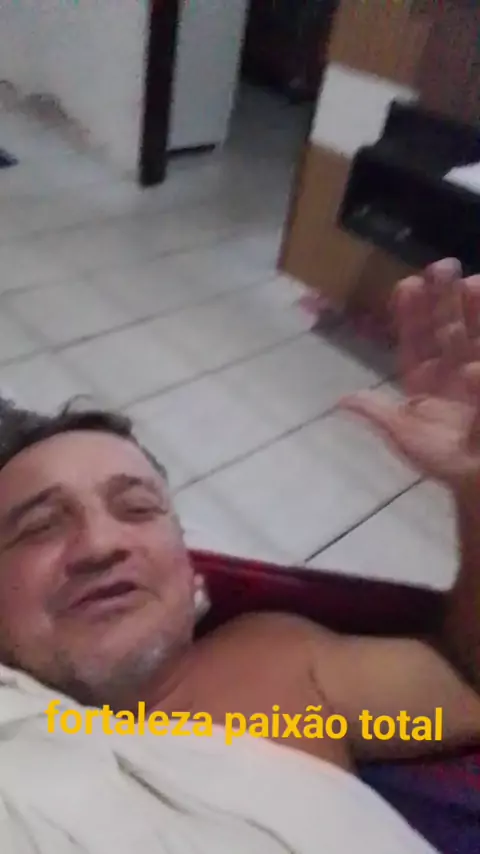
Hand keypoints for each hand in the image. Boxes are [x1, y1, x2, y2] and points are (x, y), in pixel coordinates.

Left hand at [338, 259, 479, 491]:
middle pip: (447, 324)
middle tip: (442, 267)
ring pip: (474, 331)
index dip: (411, 313)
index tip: (408, 285)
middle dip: (444, 296)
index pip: (416, 337)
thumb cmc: (445, 460)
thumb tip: (342, 400)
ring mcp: (476, 367)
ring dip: (473, 307)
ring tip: (471, 282)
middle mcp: (452, 366)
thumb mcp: (406, 436)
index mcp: (425, 377)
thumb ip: (378, 414)